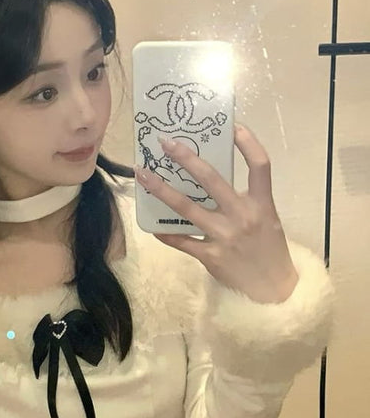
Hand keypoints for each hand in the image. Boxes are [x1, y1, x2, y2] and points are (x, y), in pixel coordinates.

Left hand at [134, 123, 298, 303]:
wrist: (274, 291)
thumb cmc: (269, 249)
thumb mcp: (267, 219)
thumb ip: (245, 199)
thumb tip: (211, 178)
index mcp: (262, 204)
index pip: (260, 165)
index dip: (248, 142)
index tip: (232, 125)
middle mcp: (243, 216)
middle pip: (212, 179)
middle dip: (187, 158)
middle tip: (165, 142)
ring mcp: (224, 236)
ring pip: (187, 207)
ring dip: (161, 189)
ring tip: (143, 174)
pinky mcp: (211, 255)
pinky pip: (181, 240)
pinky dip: (165, 231)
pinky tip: (151, 224)